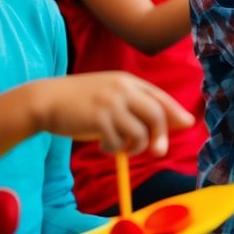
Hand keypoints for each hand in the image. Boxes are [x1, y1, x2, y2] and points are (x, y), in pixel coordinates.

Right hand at [27, 71, 192, 155]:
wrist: (46, 99)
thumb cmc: (80, 101)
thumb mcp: (109, 96)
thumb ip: (133, 105)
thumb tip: (163, 125)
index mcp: (127, 81)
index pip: (159, 96)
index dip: (175, 111)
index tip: (187, 123)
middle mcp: (122, 90)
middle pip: (155, 114)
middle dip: (161, 135)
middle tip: (159, 152)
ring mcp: (110, 104)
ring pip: (139, 132)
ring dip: (134, 146)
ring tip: (121, 147)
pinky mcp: (98, 120)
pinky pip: (118, 142)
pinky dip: (114, 149)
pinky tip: (103, 145)